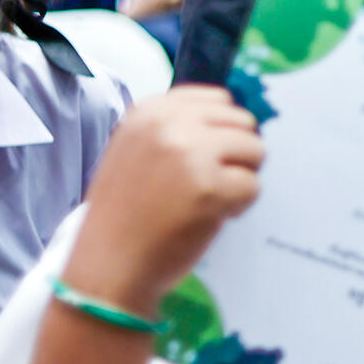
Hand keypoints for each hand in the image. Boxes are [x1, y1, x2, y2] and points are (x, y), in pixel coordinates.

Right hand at [60, 87, 263, 318]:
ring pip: (255, 150)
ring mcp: (190, 153)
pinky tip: (208, 217)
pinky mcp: (210, 187)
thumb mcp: (137, 151)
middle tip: (206, 185)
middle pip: (243, 123)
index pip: (219, 99)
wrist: (108, 265)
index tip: (202, 158)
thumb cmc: (127, 212)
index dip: (222, 132)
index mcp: (150, 111)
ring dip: (240, 179)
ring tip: (205, 200)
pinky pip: (254, 186)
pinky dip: (239, 206)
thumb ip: (177, 129)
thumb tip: (233, 119)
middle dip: (236, 155)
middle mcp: (169, 124)